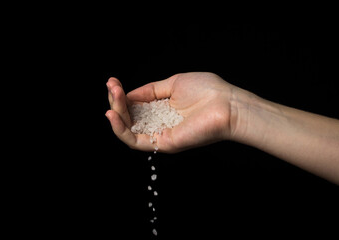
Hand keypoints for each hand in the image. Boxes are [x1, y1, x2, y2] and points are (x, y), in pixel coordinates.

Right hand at [106, 72, 251, 152]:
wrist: (227, 104)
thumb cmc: (207, 91)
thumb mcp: (173, 83)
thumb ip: (150, 90)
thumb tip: (129, 93)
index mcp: (162, 109)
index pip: (134, 106)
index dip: (121, 95)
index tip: (112, 82)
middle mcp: (159, 123)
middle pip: (129, 118)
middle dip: (117, 102)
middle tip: (111, 86)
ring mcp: (161, 135)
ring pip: (128, 130)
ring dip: (116, 113)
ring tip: (113, 96)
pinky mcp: (163, 143)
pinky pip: (135, 141)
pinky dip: (120, 130)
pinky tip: (113, 115)